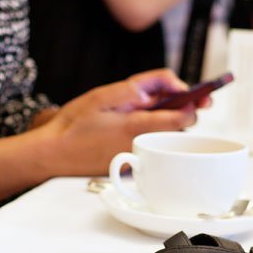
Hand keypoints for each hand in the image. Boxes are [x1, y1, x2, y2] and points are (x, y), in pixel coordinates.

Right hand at [37, 69, 197, 175]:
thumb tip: (171, 86)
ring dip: (164, 122)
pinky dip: (149, 136)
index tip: (200, 96)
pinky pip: (151, 148)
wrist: (51, 154)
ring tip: (143, 109)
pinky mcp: (130, 167)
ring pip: (165, 138)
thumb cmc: (73, 124)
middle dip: (180, 111)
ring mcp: (138, 159)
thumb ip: (140, 87)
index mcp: (139, 126)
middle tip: (174, 96)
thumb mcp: (105, 95)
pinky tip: (129, 127)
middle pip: (179, 128)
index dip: (194, 103)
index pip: (184, 117)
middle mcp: (143, 146)